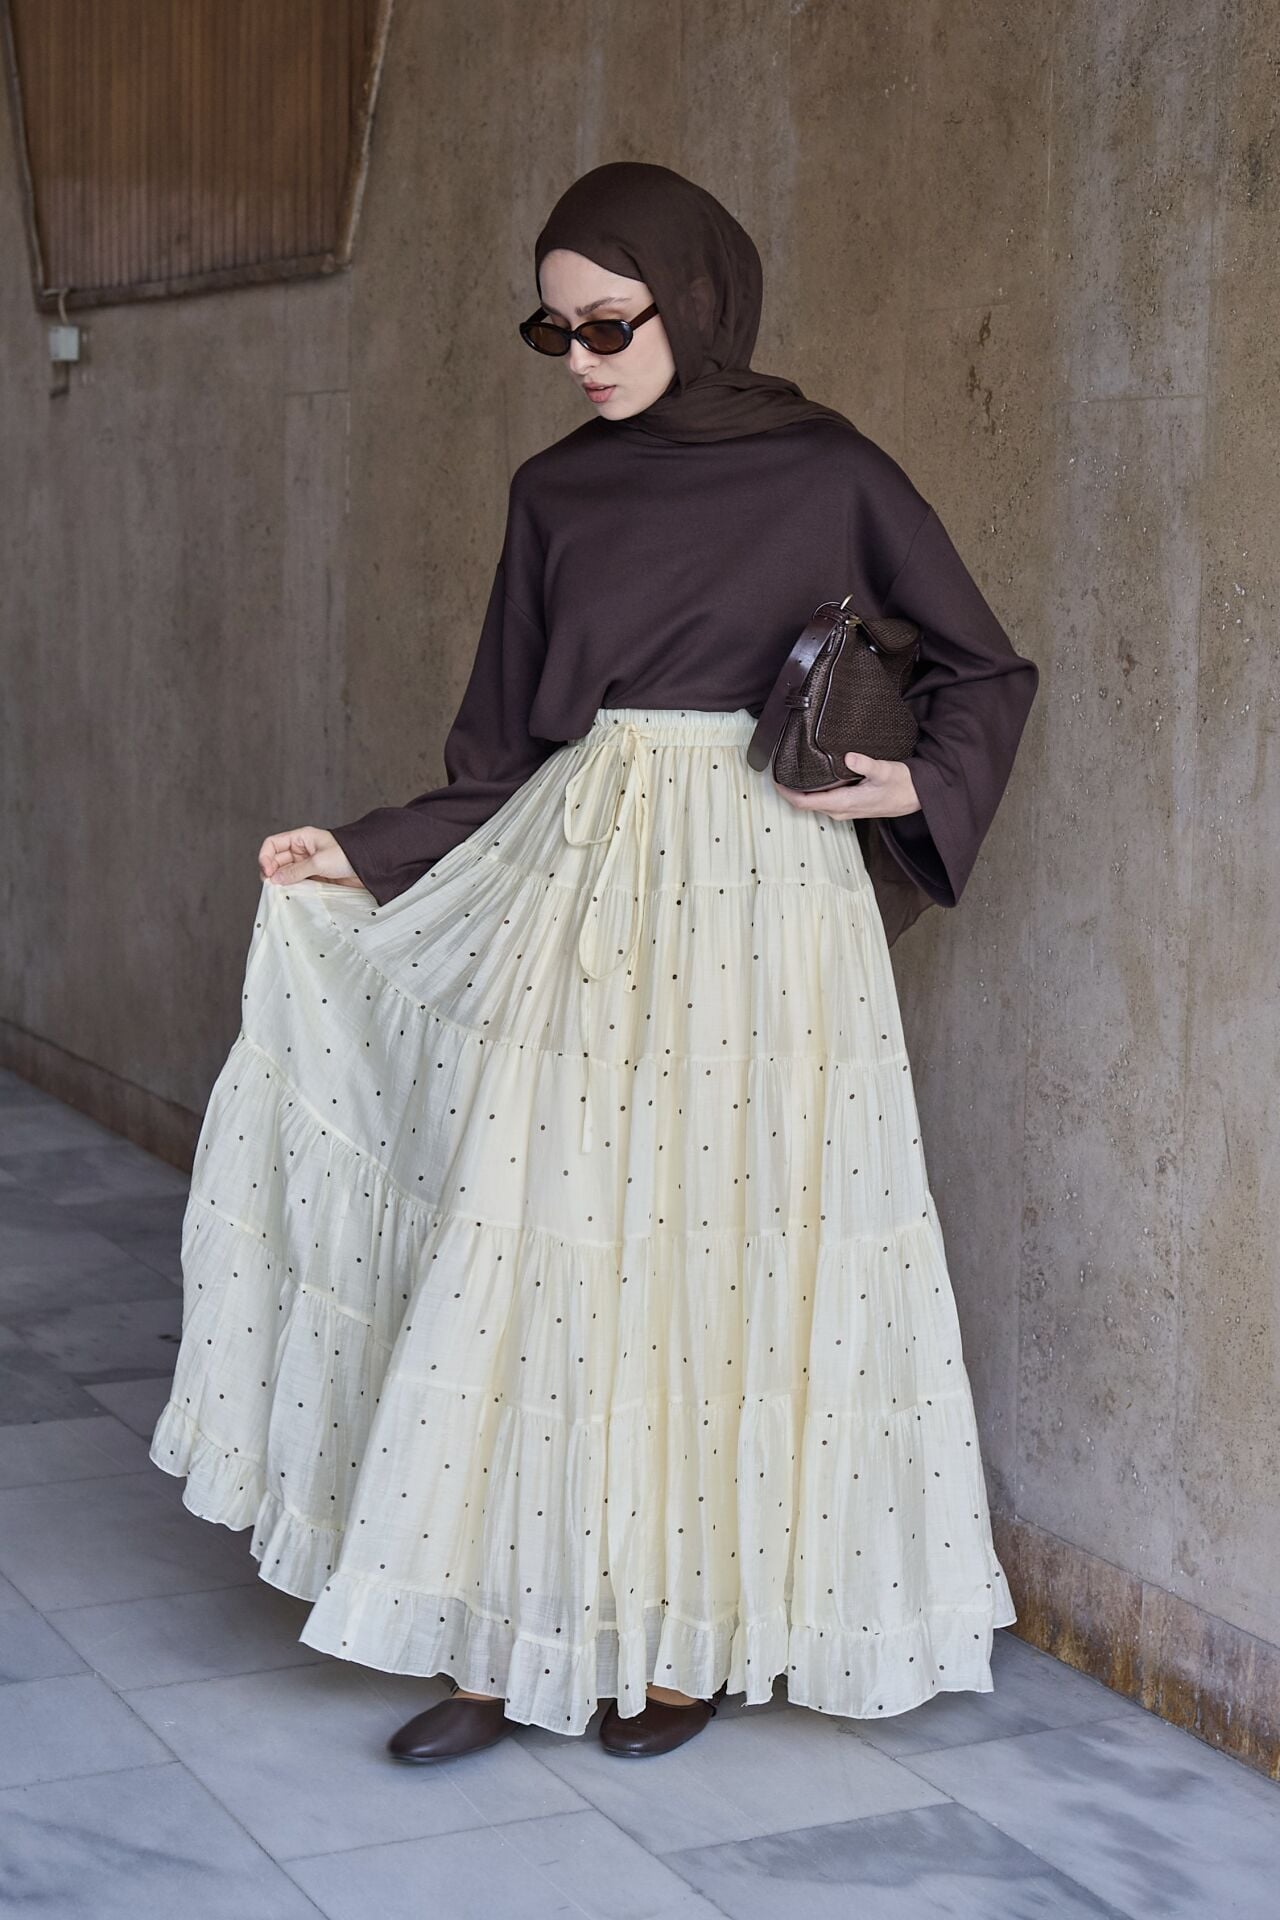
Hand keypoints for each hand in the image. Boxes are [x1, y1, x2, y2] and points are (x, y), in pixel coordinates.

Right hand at [257, 826, 363, 887]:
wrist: (370, 866)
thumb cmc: (348, 855)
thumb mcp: (319, 861)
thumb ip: (296, 871)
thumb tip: (276, 879)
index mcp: (301, 838)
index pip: (273, 844)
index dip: (265, 857)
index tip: (267, 872)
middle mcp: (302, 850)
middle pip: (277, 860)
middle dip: (272, 872)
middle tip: (272, 885)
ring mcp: (308, 864)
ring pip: (286, 873)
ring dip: (282, 882)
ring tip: (282, 891)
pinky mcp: (315, 877)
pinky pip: (298, 882)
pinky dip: (293, 888)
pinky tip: (292, 894)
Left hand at [774, 752, 921, 820]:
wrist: (916, 796)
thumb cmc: (902, 785)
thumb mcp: (885, 771)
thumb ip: (866, 764)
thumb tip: (849, 757)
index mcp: (844, 803)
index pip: (805, 802)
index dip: (786, 792)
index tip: (774, 778)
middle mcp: (839, 810)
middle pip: (804, 803)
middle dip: (788, 790)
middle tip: (776, 770)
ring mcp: (843, 810)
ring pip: (812, 803)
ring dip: (798, 791)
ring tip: (787, 772)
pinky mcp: (847, 806)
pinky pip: (822, 801)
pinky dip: (811, 791)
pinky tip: (809, 778)